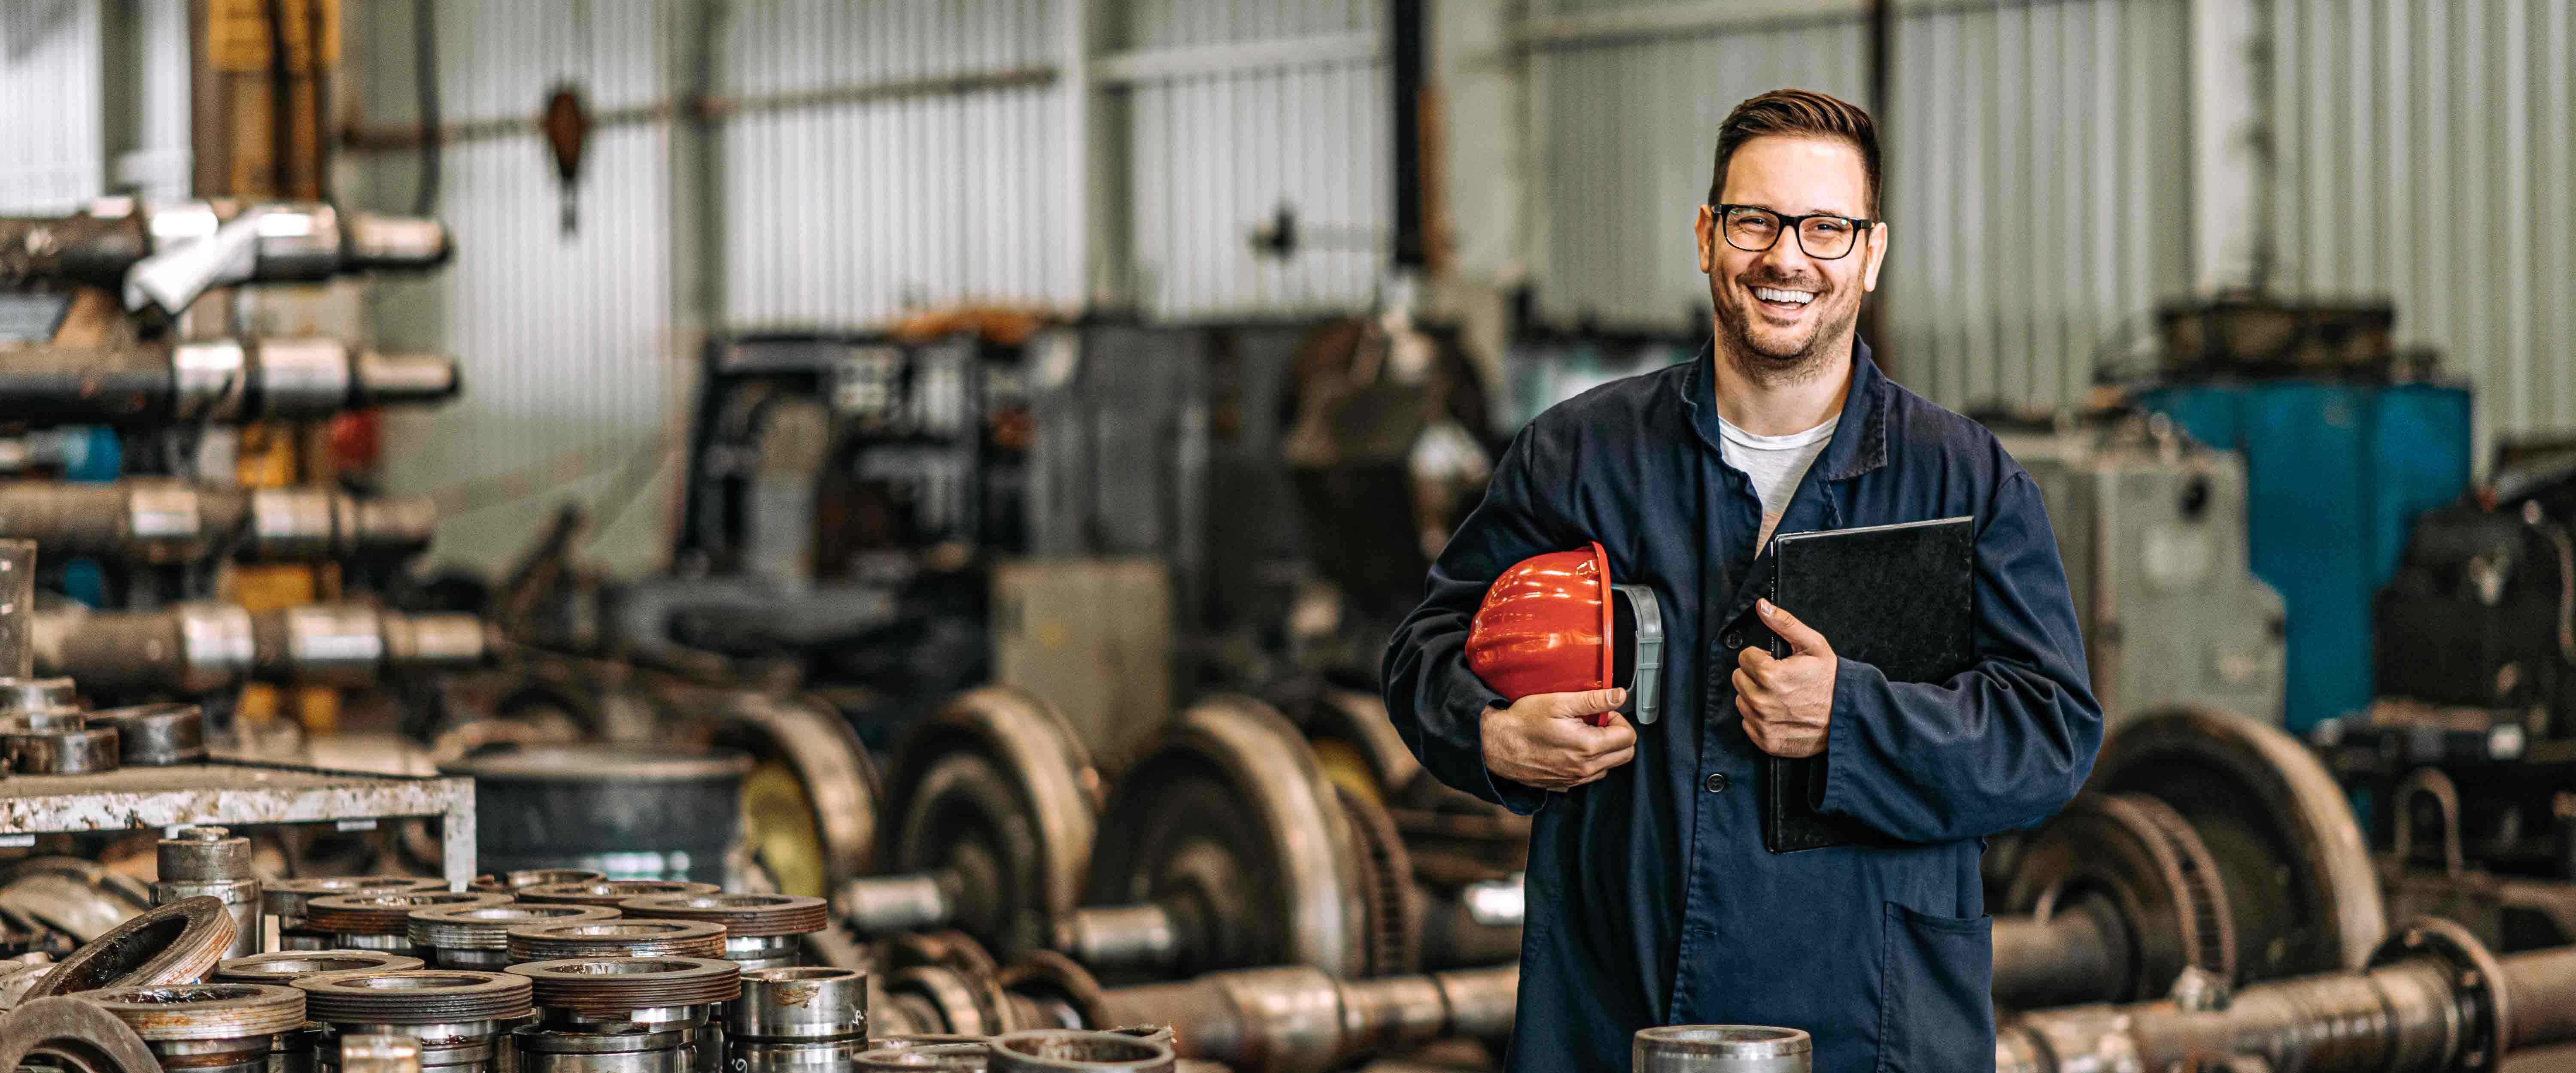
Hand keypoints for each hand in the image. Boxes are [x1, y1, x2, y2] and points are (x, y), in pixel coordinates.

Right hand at [1481, 688, 1637, 791]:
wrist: (1495, 746)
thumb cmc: (1522, 722)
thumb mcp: (1557, 702)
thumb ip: (1593, 700)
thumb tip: (1619, 695)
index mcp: (1588, 746)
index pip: (1628, 737)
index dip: (1619, 719)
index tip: (1603, 713)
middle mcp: (1585, 768)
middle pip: (1625, 755)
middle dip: (1617, 736)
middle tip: (1597, 722)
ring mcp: (1575, 779)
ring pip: (1609, 766)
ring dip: (1604, 750)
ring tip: (1582, 733)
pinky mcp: (1565, 785)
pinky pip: (1590, 775)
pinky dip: (1589, 761)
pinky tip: (1571, 747)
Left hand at [1735, 599, 1836, 757]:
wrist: (1848, 715)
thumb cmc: (1831, 679)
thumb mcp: (1812, 644)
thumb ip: (1784, 623)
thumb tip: (1761, 605)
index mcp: (1769, 675)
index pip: (1744, 657)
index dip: (1761, 657)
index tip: (1777, 663)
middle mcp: (1762, 702)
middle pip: (1739, 679)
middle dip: (1756, 676)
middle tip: (1780, 679)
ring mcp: (1763, 724)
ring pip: (1741, 701)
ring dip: (1755, 696)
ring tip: (1781, 696)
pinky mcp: (1765, 741)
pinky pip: (1748, 723)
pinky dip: (1760, 718)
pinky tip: (1780, 713)